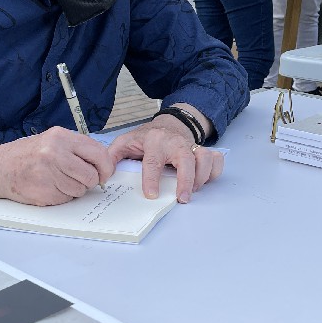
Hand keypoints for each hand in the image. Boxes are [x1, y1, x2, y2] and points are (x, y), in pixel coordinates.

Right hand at [0, 128, 114, 205]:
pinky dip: (62, 196)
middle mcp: (55, 152)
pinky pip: (66, 198)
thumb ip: (77, 149)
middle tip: (79, 178)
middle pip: (91, 175)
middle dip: (90, 181)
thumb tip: (103, 164)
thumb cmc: (27, 155)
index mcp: (61, 137)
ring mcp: (48, 172)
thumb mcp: (52, 141)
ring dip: (74, 189)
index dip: (106, 167)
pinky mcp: (43, 190)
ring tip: (58, 180)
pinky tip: (49, 186)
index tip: (105, 173)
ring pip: (80, 189)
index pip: (98, 153)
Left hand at [107, 117, 223, 203]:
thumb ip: (113, 157)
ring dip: (202, 177)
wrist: (169, 124)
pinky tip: (205, 181)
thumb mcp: (126, 142)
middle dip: (186, 180)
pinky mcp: (203, 151)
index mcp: (154, 141)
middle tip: (182, 199)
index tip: (152, 195)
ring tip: (192, 191)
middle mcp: (175, 143)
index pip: (153, 161)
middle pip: (186, 160)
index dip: (152, 179)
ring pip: (205, 158)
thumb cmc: (147, 138)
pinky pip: (216, 160)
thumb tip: (105, 174)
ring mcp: (192, 146)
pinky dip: (215, 171)